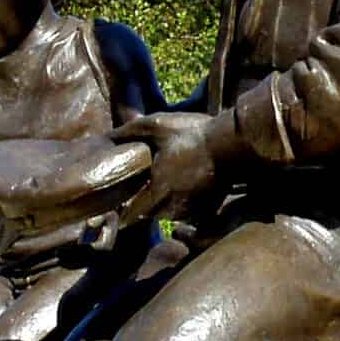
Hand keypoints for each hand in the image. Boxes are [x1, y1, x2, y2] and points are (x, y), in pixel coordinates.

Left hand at [112, 112, 225, 228]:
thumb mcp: (156, 126)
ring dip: (164, 204)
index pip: (132, 214)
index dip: (123, 210)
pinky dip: (184, 203)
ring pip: (170, 213)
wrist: (233, 144)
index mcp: (158, 192)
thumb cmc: (192, 134)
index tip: (122, 200)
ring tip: (165, 184)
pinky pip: (189, 212)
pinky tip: (186, 186)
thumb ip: (128, 132)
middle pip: (150, 214)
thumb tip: (106, 137)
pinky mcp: (209, 208)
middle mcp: (174, 207)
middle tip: (142, 187)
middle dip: (144, 204)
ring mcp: (193, 209)